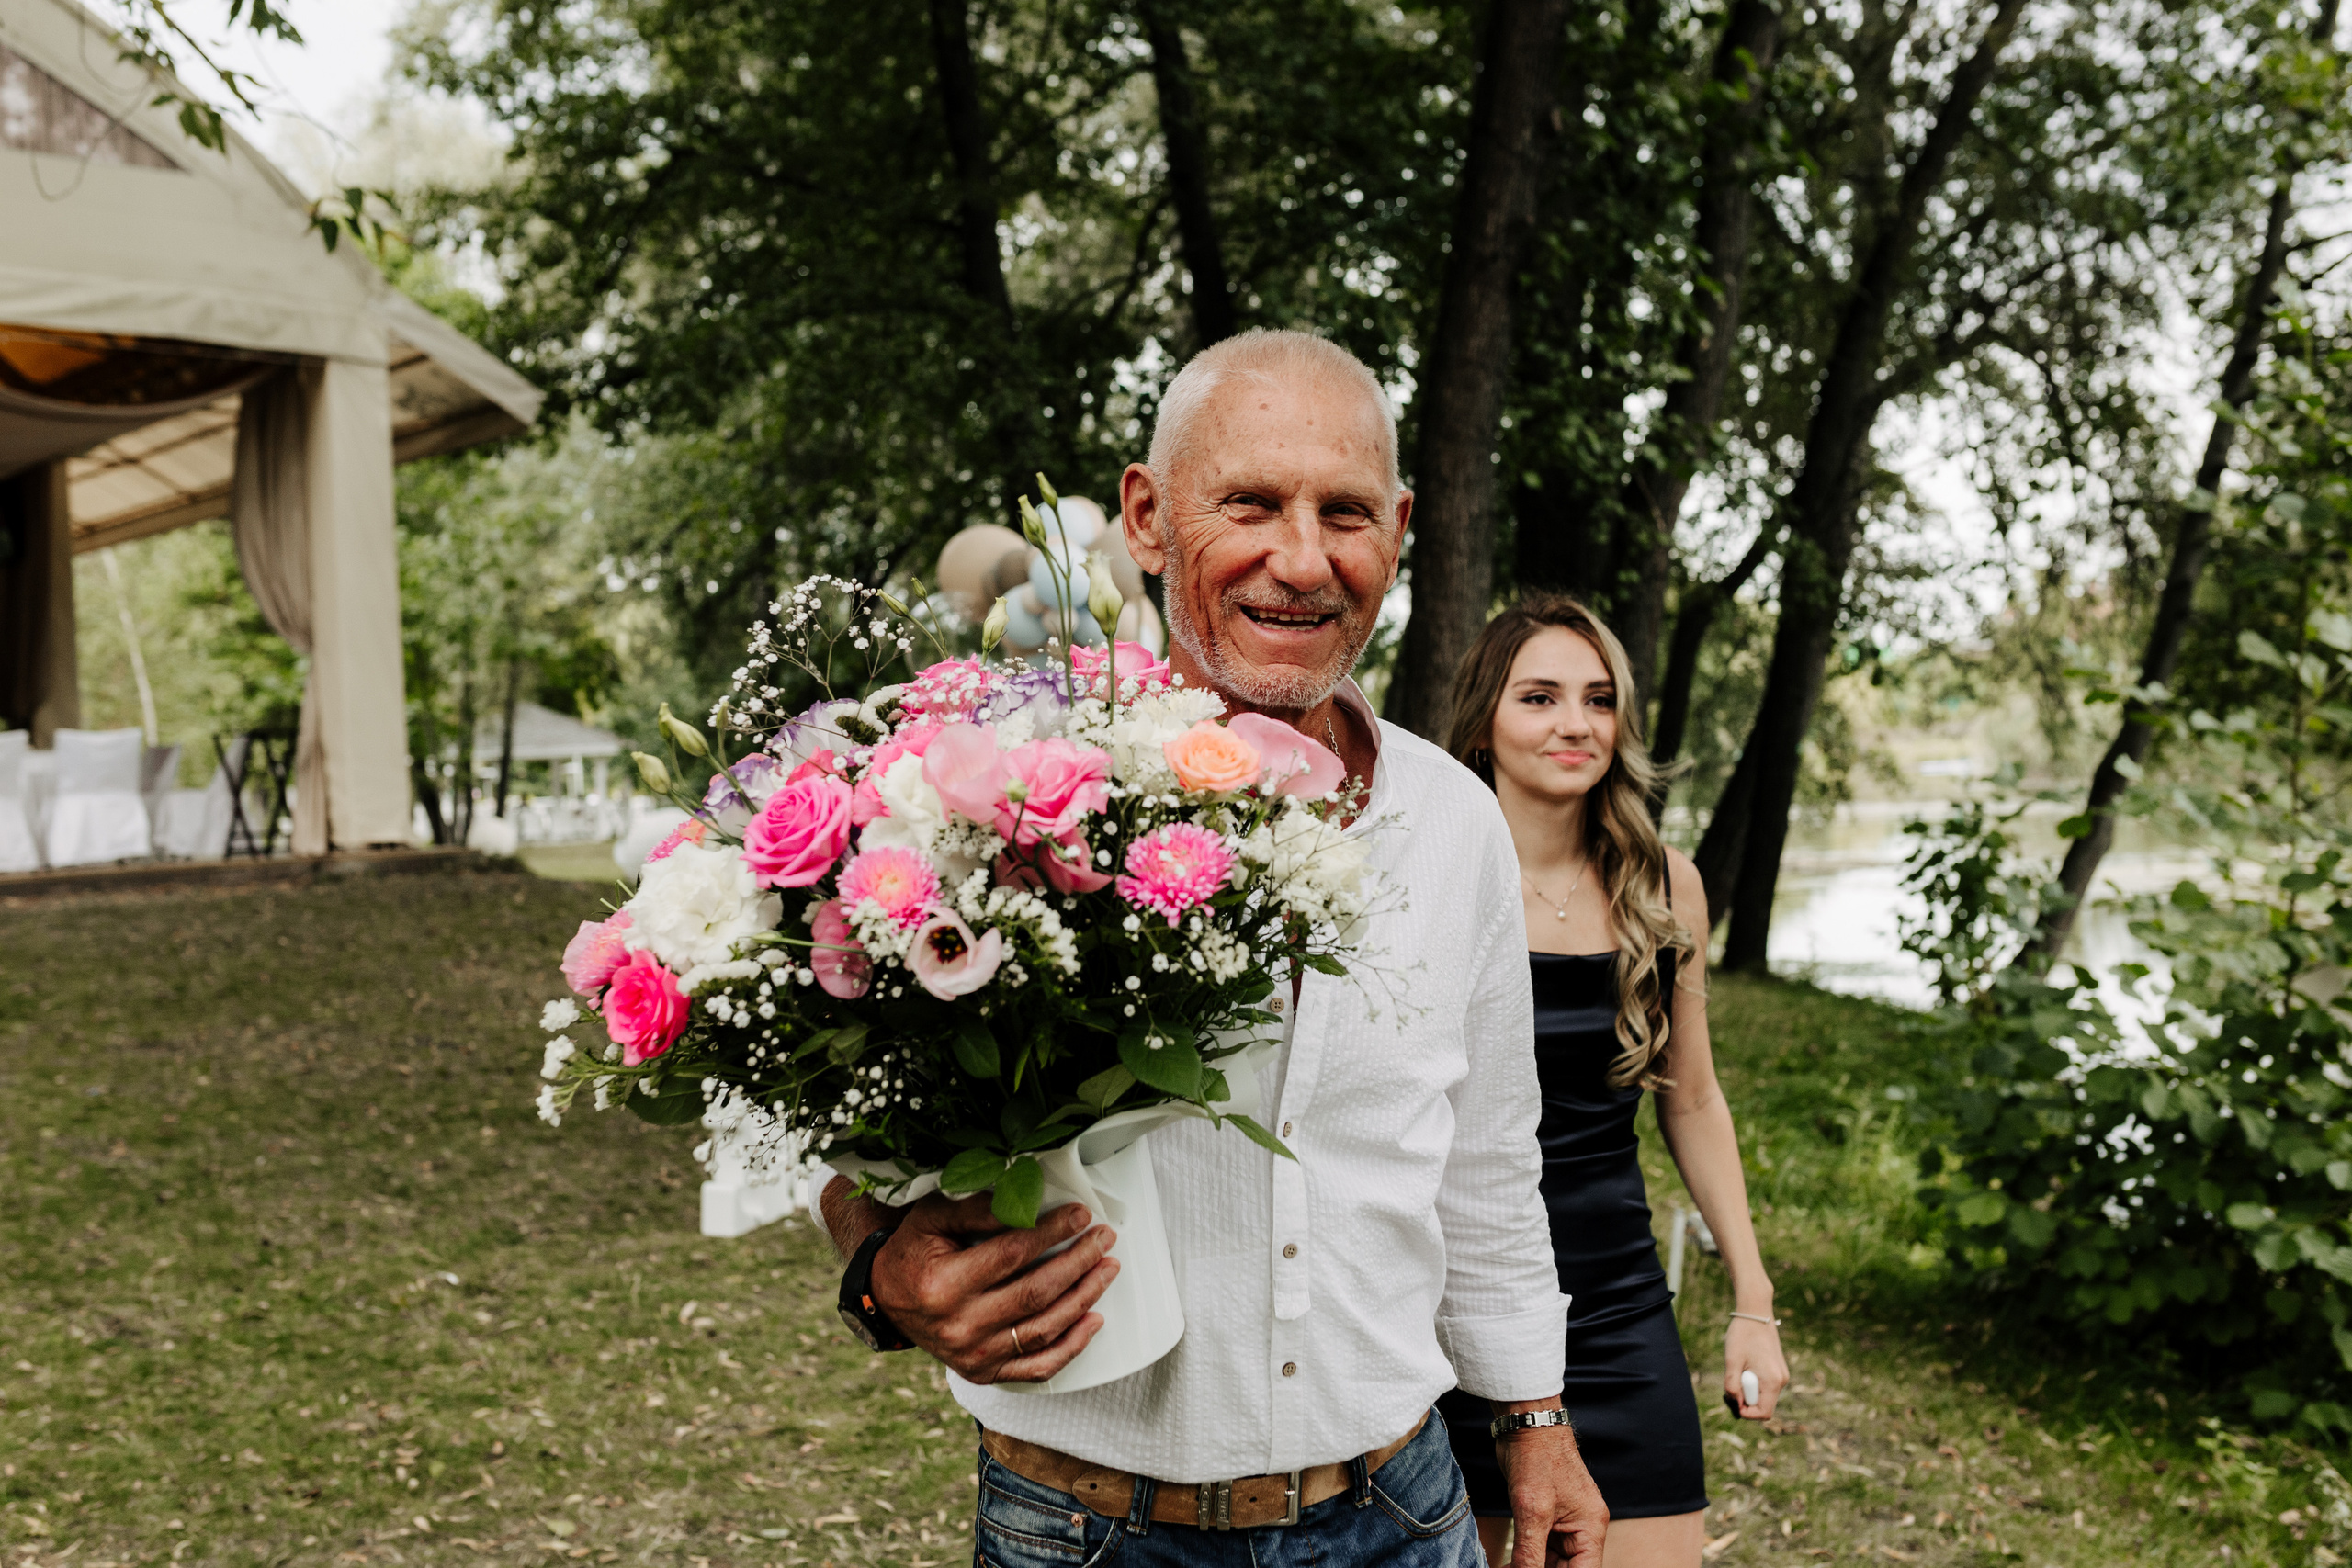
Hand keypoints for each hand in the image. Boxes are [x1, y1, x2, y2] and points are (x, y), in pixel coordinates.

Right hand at [868, 1191, 1119, 1384]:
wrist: (887, 1300)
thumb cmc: (914, 1252)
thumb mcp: (932, 1219)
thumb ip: (976, 1209)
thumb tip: (1026, 1203)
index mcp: (944, 1284)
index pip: (1012, 1255)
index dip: (1051, 1233)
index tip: (1080, 1215)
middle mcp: (960, 1326)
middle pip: (1035, 1293)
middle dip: (1078, 1262)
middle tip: (1104, 1238)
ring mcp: (974, 1355)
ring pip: (1043, 1329)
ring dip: (1084, 1298)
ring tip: (1107, 1269)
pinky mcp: (985, 1373)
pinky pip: (1037, 1368)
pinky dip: (1072, 1347)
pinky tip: (1094, 1321)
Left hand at [1493, 1407, 1605, 1567]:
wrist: (1526, 1424)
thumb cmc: (1536, 1457)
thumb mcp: (1532, 1509)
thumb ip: (1530, 1551)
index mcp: (1591, 1528)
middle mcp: (1583, 1529)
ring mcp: (1565, 1524)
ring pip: (1552, 1562)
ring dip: (1530, 1567)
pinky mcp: (1548, 1518)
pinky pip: (1541, 1549)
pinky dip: (1526, 1559)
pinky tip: (1507, 1564)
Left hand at [1725, 1318, 1787, 1418]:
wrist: (1755, 1312)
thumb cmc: (1742, 1335)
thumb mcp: (1732, 1361)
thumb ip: (1732, 1385)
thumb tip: (1735, 1403)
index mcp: (1773, 1381)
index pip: (1764, 1412)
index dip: (1747, 1413)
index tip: (1732, 1402)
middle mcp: (1781, 1380)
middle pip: (1763, 1404)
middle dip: (1745, 1399)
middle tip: (1731, 1382)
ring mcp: (1781, 1374)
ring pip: (1763, 1394)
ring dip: (1748, 1388)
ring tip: (1738, 1369)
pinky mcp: (1777, 1368)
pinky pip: (1765, 1384)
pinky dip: (1753, 1380)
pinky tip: (1744, 1365)